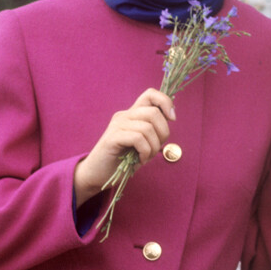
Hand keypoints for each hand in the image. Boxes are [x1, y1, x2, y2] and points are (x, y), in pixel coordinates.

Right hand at [74, 88, 175, 203]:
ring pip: (147, 127)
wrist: (98, 174)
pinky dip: (145, 152)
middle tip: (156, 148)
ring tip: (146, 157)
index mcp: (132, 114)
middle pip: (154, 112)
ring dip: (153, 147)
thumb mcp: (143, 143)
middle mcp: (124, 115)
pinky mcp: (112, 138)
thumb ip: (154, 131)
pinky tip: (140, 160)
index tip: (172, 119)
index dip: (166, 102)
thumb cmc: (123, 161)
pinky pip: (138, 139)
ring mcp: (117, 126)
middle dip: (163, 133)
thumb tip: (171, 119)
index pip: (151, 94)